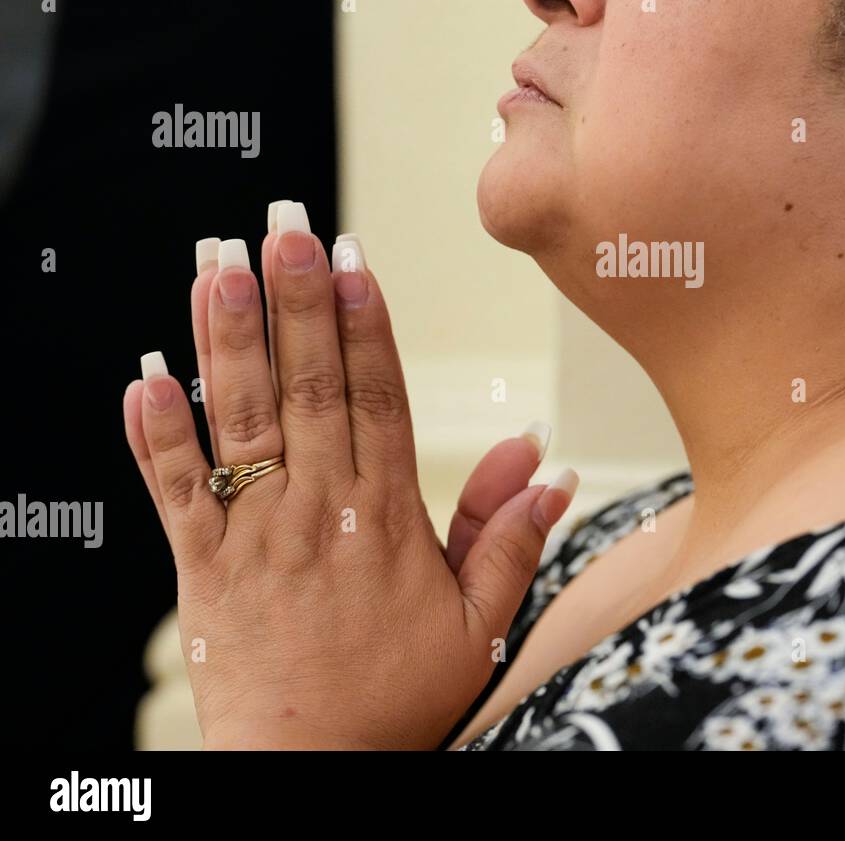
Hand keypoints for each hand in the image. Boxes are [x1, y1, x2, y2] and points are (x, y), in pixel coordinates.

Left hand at [122, 204, 577, 748]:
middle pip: (309, 387)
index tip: (353, 260)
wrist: (309, 773)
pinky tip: (142, 376)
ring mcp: (254, 534)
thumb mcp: (479, 624)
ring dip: (226, 340)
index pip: (378, 398)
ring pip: (241, 421)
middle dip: (295, 301)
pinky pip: (173, 492)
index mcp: (386, 519)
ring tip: (218, 266)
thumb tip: (547, 464)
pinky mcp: (201, 565)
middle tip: (284, 226)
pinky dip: (154, 435)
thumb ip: (511, 538)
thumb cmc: (394, 701)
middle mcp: (317, 512)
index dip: (366, 325)